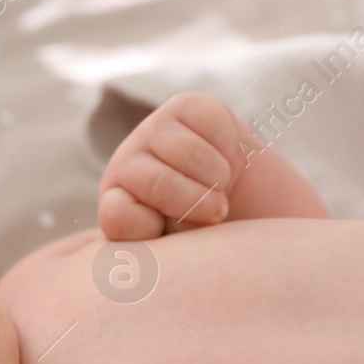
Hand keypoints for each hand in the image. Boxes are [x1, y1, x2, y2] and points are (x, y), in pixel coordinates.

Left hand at [97, 92, 248, 240]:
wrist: (247, 207)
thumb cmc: (210, 241)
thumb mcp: (181, 257)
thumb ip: (157, 252)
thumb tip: (151, 228)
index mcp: (117, 207)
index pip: (119, 216)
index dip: (153, 229)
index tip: (176, 239)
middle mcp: (127, 166)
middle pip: (157, 182)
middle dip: (198, 204)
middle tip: (216, 213)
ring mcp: (153, 132)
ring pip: (185, 152)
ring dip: (216, 177)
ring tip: (220, 188)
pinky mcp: (186, 106)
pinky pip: (210, 123)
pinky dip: (229, 147)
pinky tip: (225, 159)